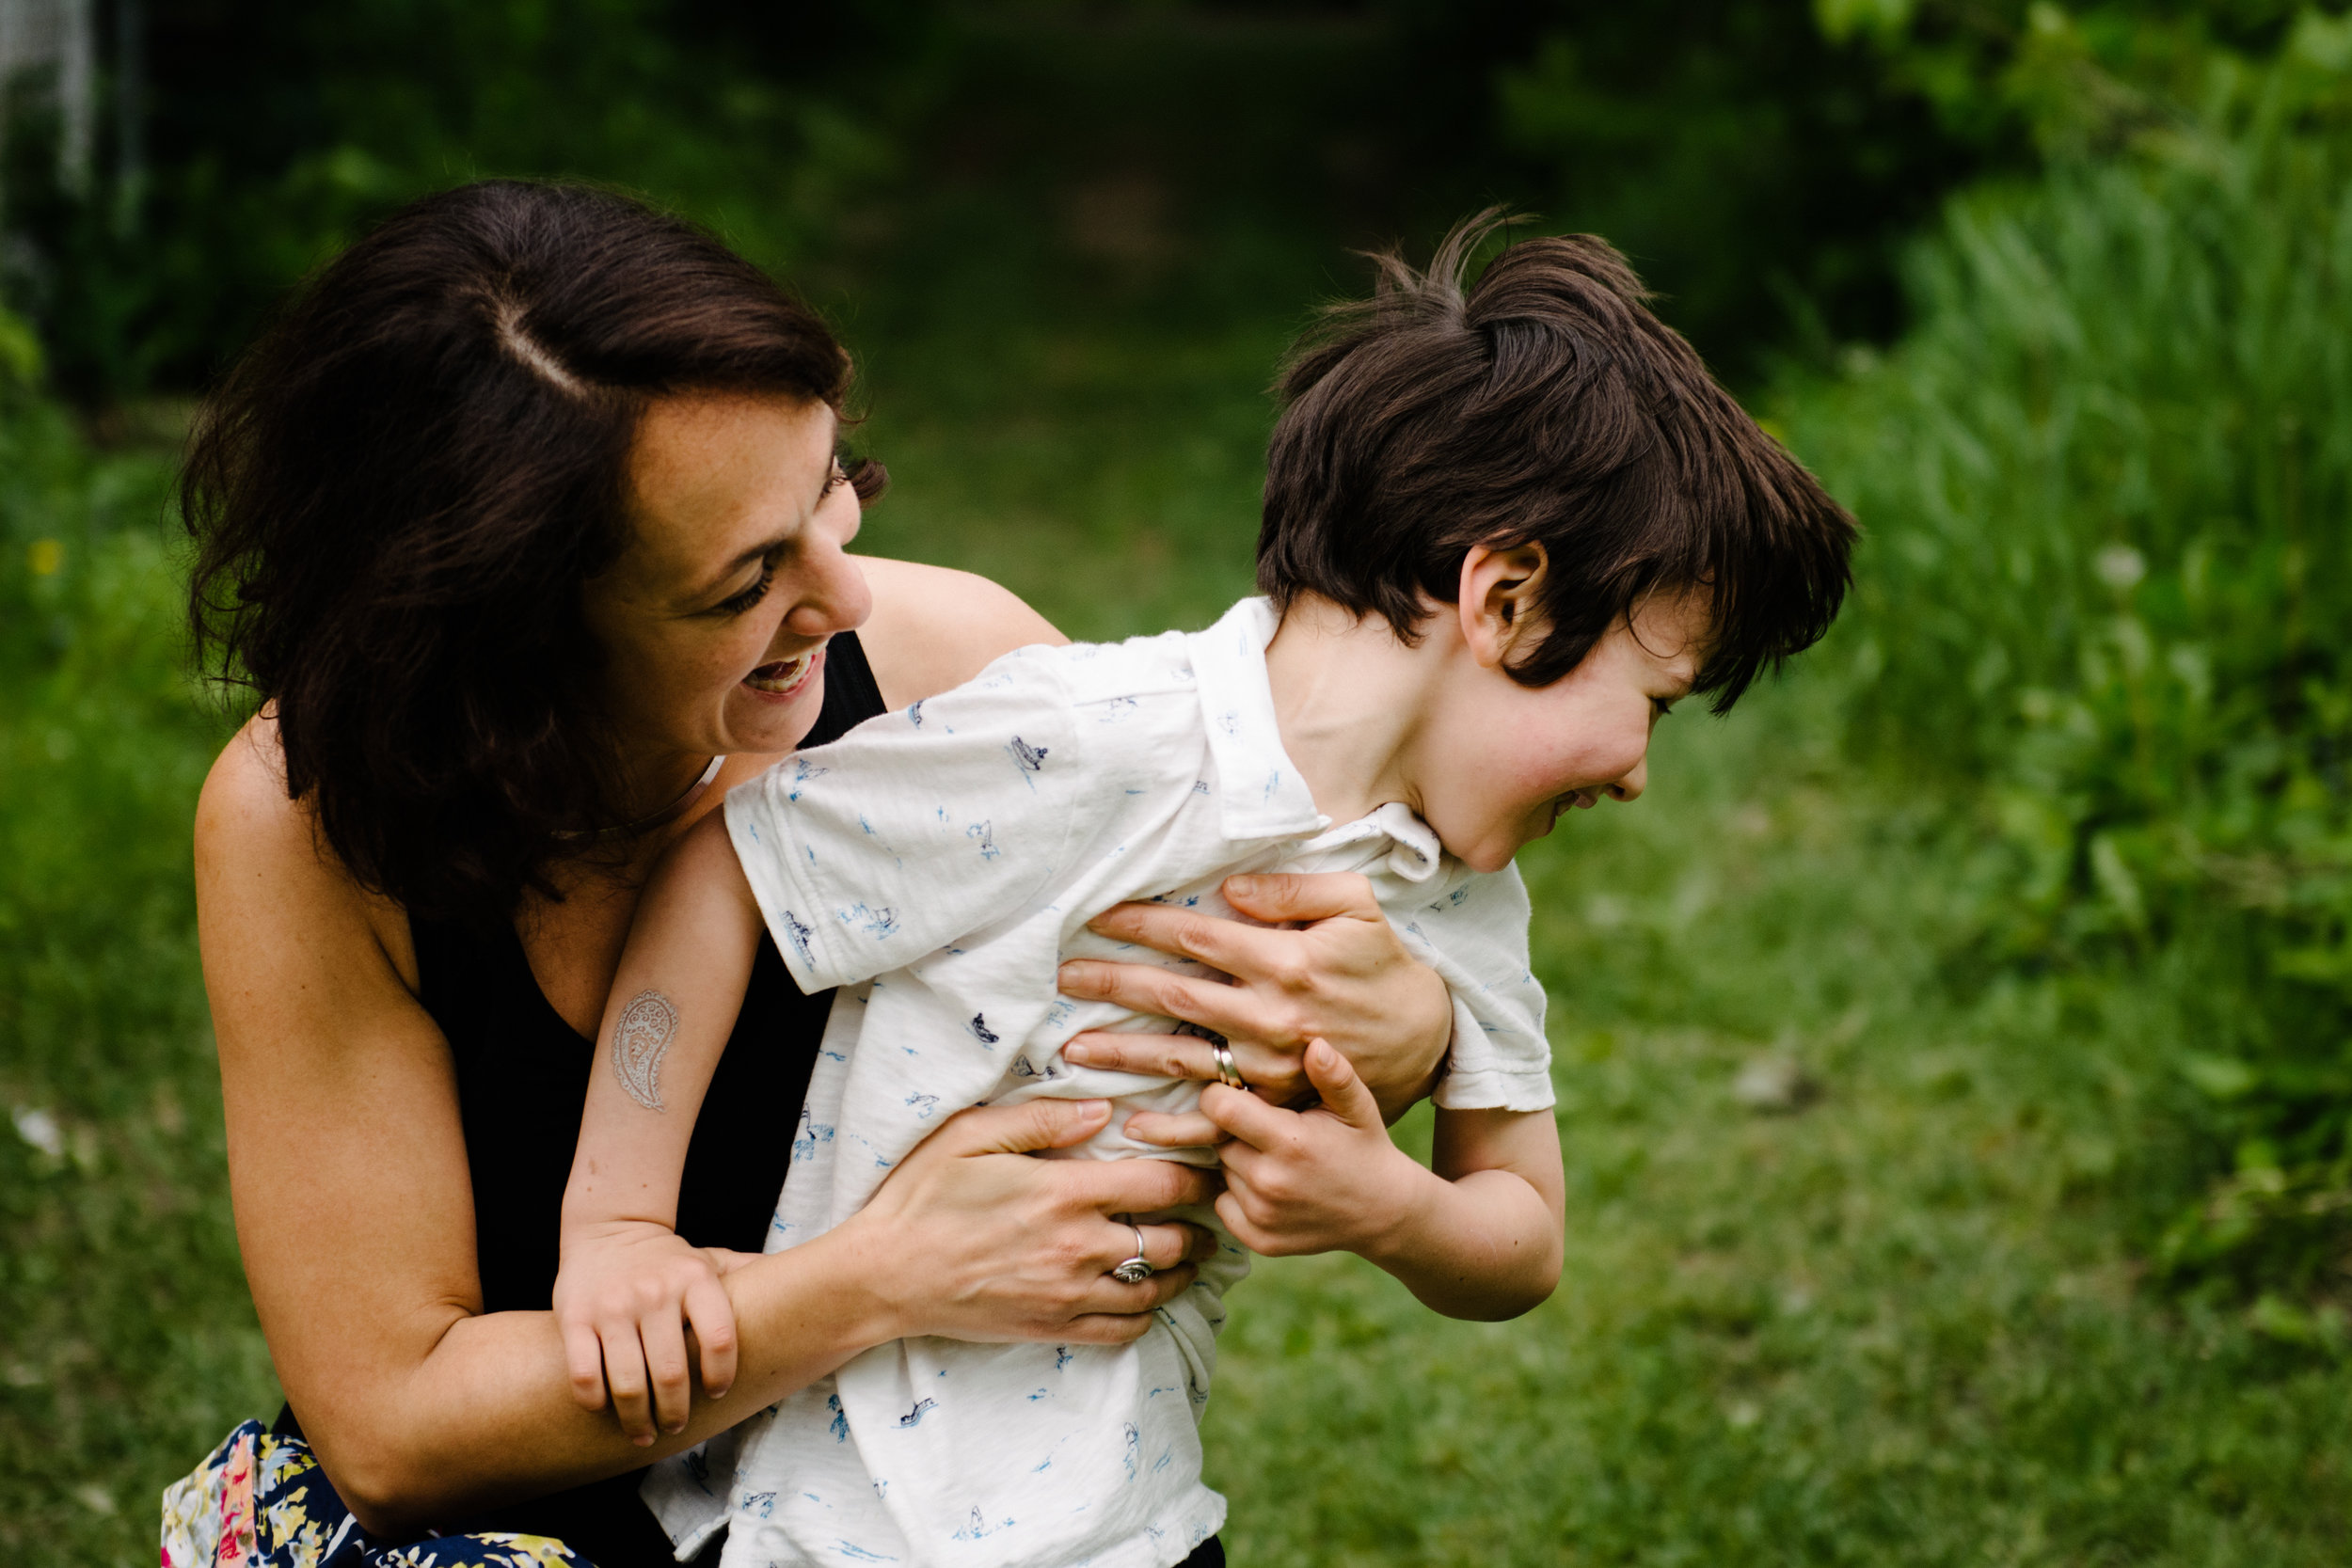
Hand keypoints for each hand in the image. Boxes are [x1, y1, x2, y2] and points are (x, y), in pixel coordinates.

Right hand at [553, 1219, 753, 1444]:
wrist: (609, 1229)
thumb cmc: (669, 1260)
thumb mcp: (710, 1260)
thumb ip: (749, 1276)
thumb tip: (811, 1285)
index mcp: (695, 1280)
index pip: (719, 1338)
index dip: (722, 1375)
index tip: (719, 1394)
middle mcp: (655, 1292)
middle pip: (671, 1373)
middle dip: (676, 1413)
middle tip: (676, 1426)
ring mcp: (613, 1306)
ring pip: (627, 1383)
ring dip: (638, 1419)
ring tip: (645, 1433)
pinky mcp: (575, 1318)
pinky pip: (585, 1374)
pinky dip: (595, 1402)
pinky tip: (606, 1411)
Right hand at [840, 1098, 1222, 1346]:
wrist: (884, 1276)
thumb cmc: (922, 1197)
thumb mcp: (969, 1135)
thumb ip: (1042, 1117)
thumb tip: (1103, 1110)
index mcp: (1063, 1192)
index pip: (1162, 1183)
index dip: (1198, 1173)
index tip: (1208, 1167)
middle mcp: (1078, 1247)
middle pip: (1174, 1240)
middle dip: (1201, 1226)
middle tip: (1211, 1213)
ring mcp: (1069, 1295)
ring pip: (1157, 1290)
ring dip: (1182, 1271)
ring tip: (1190, 1254)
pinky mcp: (1054, 1328)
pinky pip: (1125, 1330)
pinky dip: (1147, 1314)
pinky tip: (1145, 1294)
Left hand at [1056, 871, 1451, 1121]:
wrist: (1426, 1041)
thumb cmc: (1384, 964)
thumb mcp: (1357, 907)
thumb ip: (1294, 890)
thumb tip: (1231, 888)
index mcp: (1286, 962)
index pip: (1196, 937)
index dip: (1143, 924)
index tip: (1098, 916)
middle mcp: (1271, 1017)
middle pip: (1173, 995)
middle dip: (1112, 982)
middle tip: (1063, 974)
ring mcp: (1270, 1067)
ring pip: (1180, 1057)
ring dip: (1122, 1052)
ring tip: (1073, 1046)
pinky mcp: (1276, 1103)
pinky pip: (1215, 1114)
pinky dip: (1171, 1123)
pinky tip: (1130, 1120)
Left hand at [1205, 1040, 1428, 1258]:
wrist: (1382, 1211)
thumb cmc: (1364, 1148)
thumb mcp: (1358, 1108)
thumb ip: (1334, 1075)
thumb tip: (1315, 1045)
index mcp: (1290, 1142)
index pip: (1219, 1108)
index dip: (1221, 1094)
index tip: (1240, 1093)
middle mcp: (1270, 1182)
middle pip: (1218, 1139)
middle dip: (1233, 1129)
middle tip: (1267, 1127)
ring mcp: (1263, 1215)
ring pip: (1222, 1171)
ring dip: (1237, 1161)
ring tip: (1274, 1157)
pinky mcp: (1259, 1239)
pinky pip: (1224, 1204)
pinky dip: (1238, 1194)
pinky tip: (1271, 1186)